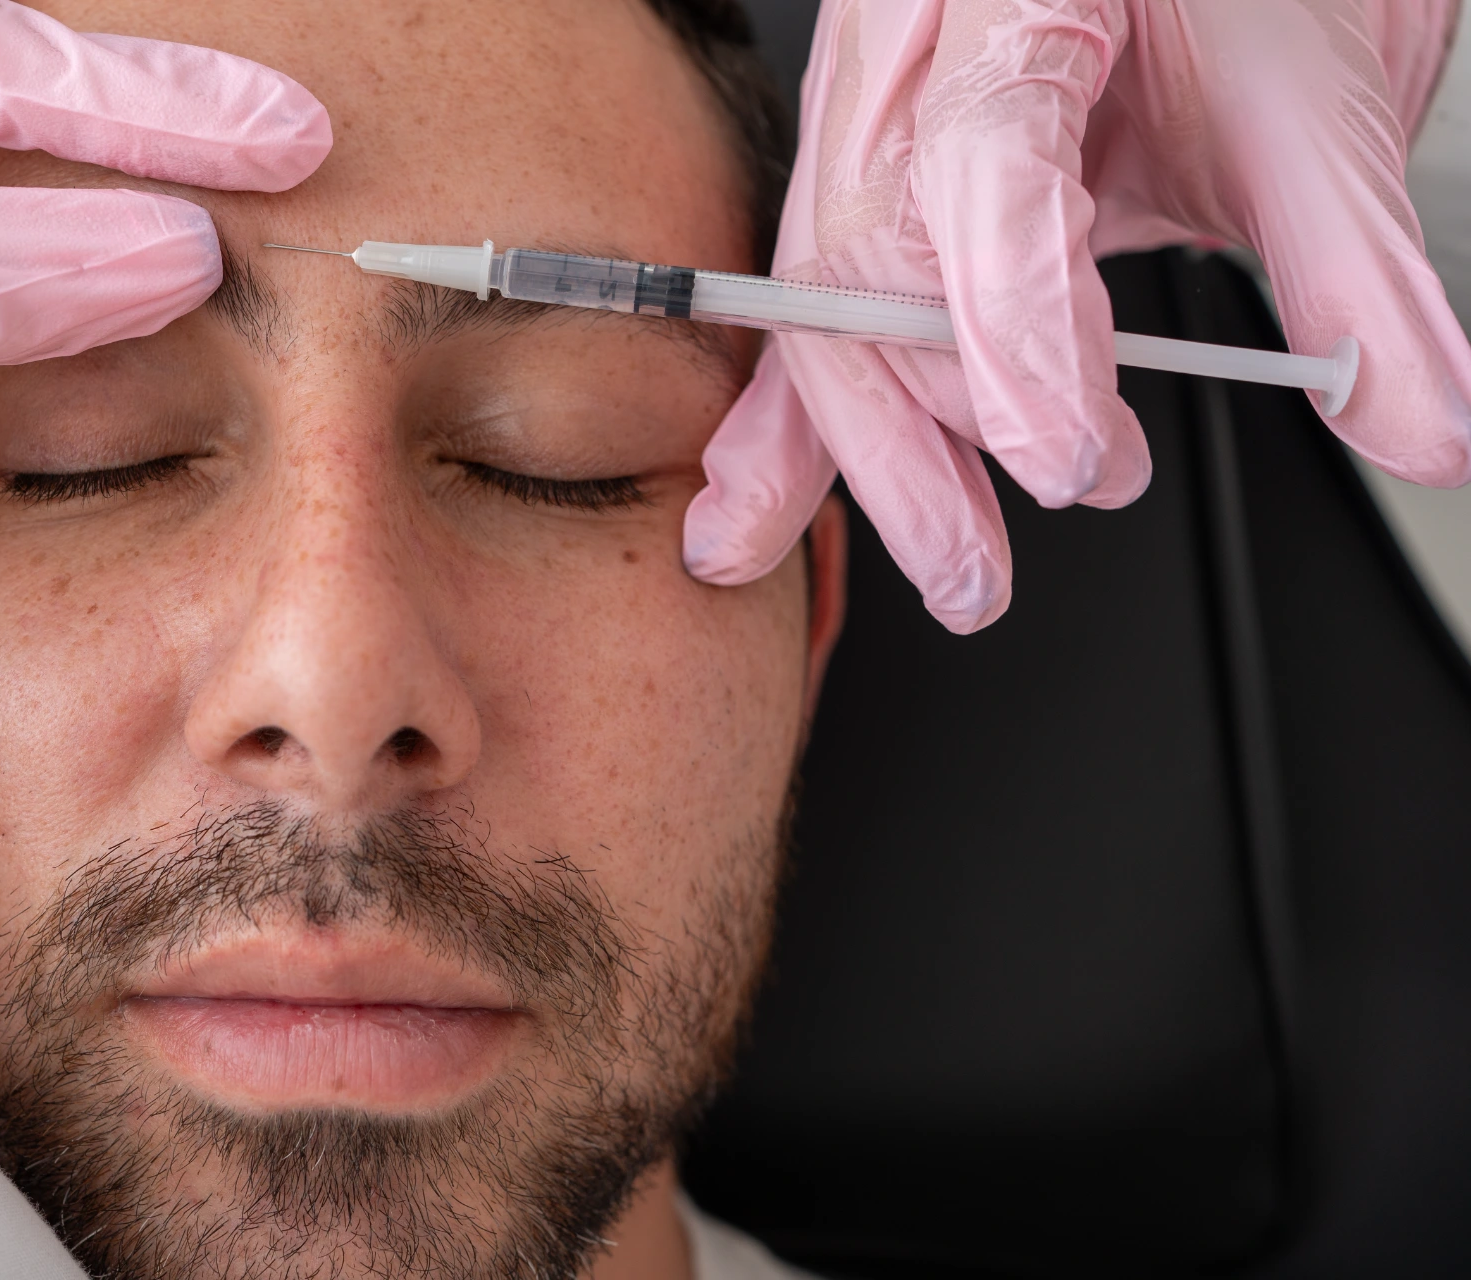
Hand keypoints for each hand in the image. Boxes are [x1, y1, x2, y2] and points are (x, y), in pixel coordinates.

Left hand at [0, 0, 330, 720]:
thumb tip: (165, 252)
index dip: (136, 94)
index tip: (269, 137)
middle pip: (11, 79)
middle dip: (154, 114)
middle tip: (291, 145)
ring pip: (22, 169)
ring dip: (136, 190)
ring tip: (256, 202)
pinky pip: (13, 263)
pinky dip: (96, 280)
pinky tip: (165, 287)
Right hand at [684, 0, 1470, 630]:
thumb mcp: (1308, 100)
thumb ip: (1350, 267)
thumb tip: (1415, 420)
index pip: (983, 157)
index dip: (1016, 325)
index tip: (1065, 457)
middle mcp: (913, 40)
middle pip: (864, 249)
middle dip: (927, 429)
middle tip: (991, 560)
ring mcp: (869, 106)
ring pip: (824, 294)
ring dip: (876, 451)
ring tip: (956, 563)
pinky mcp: (864, 172)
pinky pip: (814, 303)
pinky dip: (793, 418)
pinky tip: (761, 508)